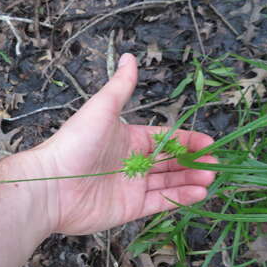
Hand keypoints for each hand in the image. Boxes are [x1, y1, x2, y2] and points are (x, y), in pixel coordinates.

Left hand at [27, 53, 216, 234]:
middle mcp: (132, 163)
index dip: (188, 141)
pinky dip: (179, 199)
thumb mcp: (102, 109)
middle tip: (214, 165)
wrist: (51, 185)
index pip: (165, 139)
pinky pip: (159, 203)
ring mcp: (131, 187)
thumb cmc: (75, 143)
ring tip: (211, 178)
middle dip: (193, 162)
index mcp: (128, 139)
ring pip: (168, 183)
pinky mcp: (129, 208)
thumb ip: (121, 87)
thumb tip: (129, 58)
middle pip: (170, 162)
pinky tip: (198, 194)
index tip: (209, 143)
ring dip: (191, 180)